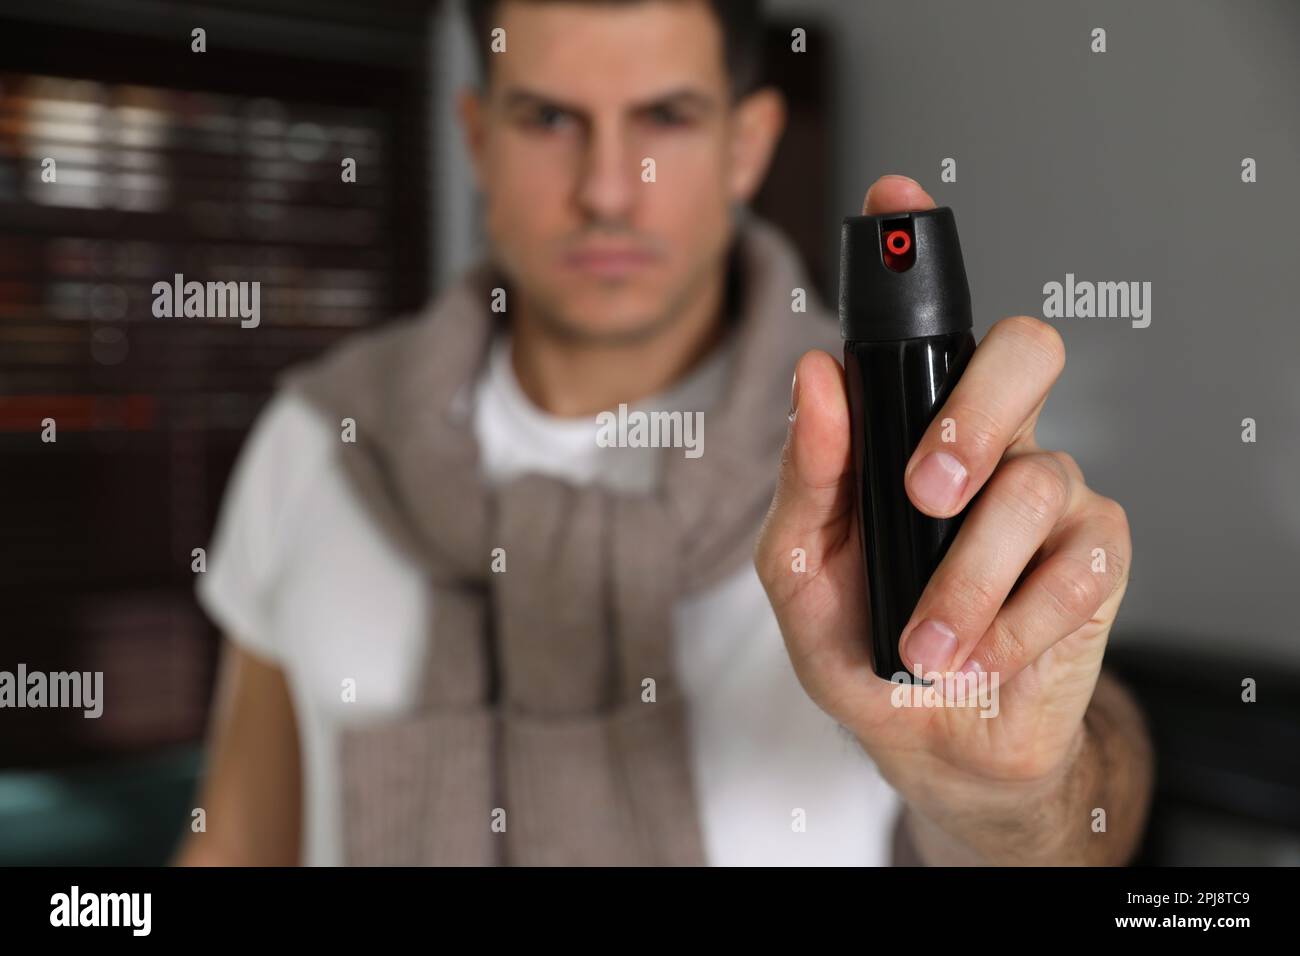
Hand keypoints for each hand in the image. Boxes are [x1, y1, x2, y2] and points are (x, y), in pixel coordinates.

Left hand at [754, 175, 1132, 826]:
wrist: (933, 739)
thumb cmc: (863, 643)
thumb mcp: (799, 569)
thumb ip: (805, 478)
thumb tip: (815, 379)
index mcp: (914, 433)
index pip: (926, 331)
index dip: (916, 256)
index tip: (895, 199)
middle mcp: (990, 445)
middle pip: (1026, 355)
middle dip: (976, 409)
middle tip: (927, 487)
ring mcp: (1050, 497)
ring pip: (1038, 482)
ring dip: (970, 577)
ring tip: (926, 641)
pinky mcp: (1096, 558)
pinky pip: (1078, 561)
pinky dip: (1017, 619)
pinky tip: (983, 652)